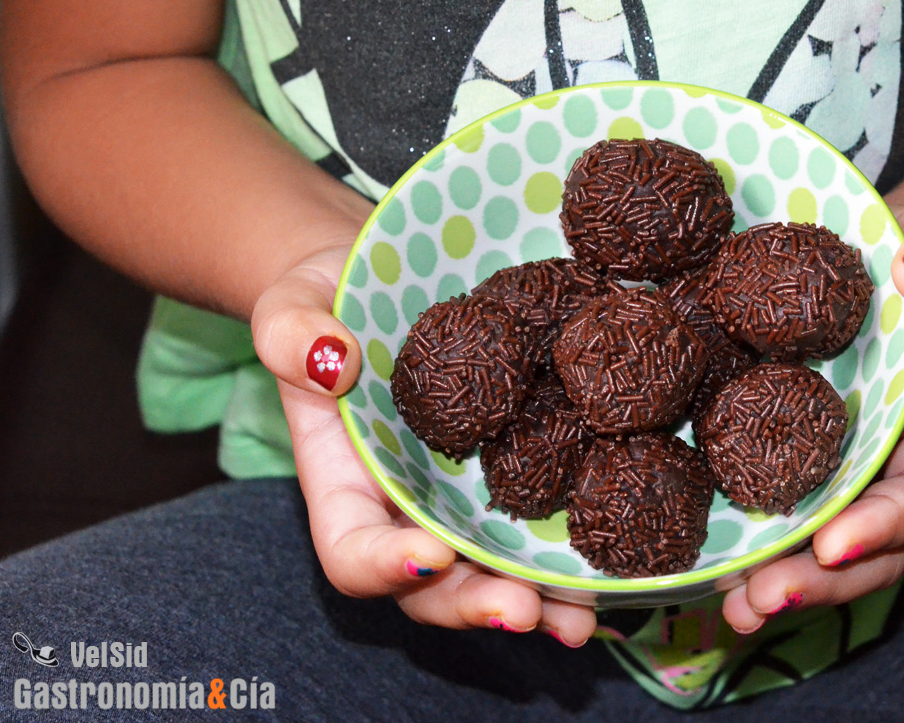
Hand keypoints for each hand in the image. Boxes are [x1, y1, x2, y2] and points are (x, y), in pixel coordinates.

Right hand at [251, 241, 596, 646]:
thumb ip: (291, 333)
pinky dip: (574, 557)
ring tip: (582, 618)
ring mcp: (467, 499)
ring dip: (541, 601)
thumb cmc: (331, 297)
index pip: (351, 550)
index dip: (384, 565)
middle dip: (476, 603)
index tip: (430, 555)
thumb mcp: (295, 302)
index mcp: (347, 484)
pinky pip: (543, 526)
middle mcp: (410, 509)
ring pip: (497, 571)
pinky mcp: (519, 473)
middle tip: (524, 609)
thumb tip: (329, 361)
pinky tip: (612, 575)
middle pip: (433, 586)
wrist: (393, 284)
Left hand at [721, 205, 903, 631]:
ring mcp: (838, 474)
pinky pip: (774, 517)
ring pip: (820, 550)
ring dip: (778, 586)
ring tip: (729, 611)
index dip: (886, 525)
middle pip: (871, 548)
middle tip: (759, 601)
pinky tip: (699, 575)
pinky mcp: (789, 467)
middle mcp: (887, 466)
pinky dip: (744, 551)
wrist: (876, 266)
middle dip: (819, 582)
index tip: (833, 543)